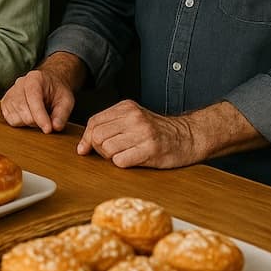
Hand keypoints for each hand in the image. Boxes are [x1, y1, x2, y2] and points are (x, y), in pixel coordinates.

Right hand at [0, 56, 79, 132]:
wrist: (49, 85)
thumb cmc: (57, 92)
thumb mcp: (66, 100)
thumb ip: (62, 114)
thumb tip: (55, 127)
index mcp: (35, 78)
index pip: (33, 97)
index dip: (40, 116)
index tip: (48, 129)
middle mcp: (20, 83)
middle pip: (22, 108)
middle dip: (36, 121)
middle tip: (47, 120)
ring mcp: (10, 93)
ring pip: (15, 116)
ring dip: (28, 123)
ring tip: (38, 117)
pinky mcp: (5, 103)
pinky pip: (9, 119)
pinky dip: (20, 123)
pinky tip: (29, 118)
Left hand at [76, 100, 199, 168]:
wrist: (189, 137)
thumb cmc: (156, 131)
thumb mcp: (132, 119)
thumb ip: (108, 127)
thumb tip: (82, 147)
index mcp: (127, 107)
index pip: (94, 122)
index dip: (86, 138)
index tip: (85, 149)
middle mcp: (134, 117)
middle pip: (98, 136)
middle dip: (99, 149)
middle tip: (111, 153)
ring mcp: (143, 133)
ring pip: (107, 149)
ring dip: (111, 157)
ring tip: (125, 155)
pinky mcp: (151, 149)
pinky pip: (121, 161)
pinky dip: (123, 164)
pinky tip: (133, 160)